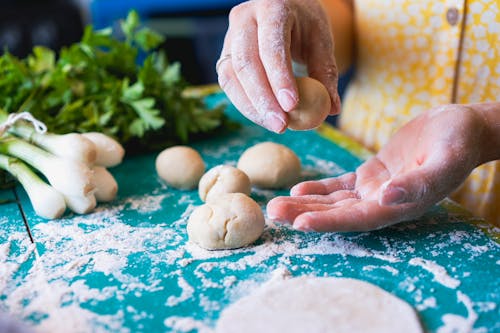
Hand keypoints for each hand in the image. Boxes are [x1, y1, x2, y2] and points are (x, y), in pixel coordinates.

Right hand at [217, 0, 340, 132]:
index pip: (271, 46)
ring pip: (231, 77)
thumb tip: (332, 108)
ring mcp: (229, 37)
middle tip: (282, 125)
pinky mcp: (224, 56)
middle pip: (246, 63)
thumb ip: (326, 72)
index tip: (292, 106)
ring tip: (276, 125)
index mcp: (272, 8)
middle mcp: (244, 19)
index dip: (279, 78)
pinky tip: (264, 117)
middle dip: (263, 99)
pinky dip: (245, 104)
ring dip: (252, 107)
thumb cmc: (305, 25)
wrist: (283, 10)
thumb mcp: (321, 41)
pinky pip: (229, 84)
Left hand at [267, 104, 487, 230]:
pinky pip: (341, 184)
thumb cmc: (459, 143)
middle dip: (305, 214)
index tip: (299, 224)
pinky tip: (298, 188)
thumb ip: (419, 182)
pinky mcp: (371, 173)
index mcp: (399, 206)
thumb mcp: (444, 160)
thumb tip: (387, 197)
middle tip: (272, 211)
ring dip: (305, 203)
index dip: (328, 223)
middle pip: (337, 213)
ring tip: (276, 202)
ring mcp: (375, 189)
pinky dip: (320, 188)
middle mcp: (383, 203)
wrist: (462, 127)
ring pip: (334, 200)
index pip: (357, 219)